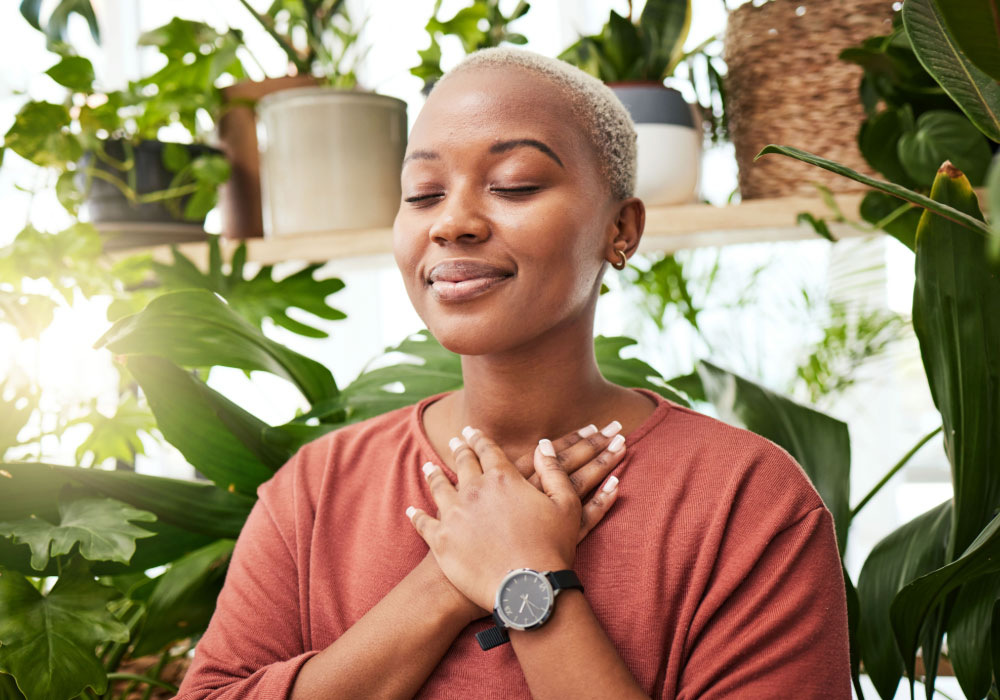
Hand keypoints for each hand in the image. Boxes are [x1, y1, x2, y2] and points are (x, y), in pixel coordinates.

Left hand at [406, 426, 624, 612]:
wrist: (527, 590)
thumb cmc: (552, 548)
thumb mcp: (566, 505)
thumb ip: (554, 471)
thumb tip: (543, 445)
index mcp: (503, 478)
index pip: (488, 450)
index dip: (480, 439)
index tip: (472, 431)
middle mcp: (474, 490)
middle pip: (462, 463)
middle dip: (459, 450)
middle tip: (455, 441)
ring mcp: (454, 514)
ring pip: (439, 487)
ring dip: (434, 475)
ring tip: (429, 468)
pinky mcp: (441, 540)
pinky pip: (424, 522)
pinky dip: (417, 516)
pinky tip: (412, 511)